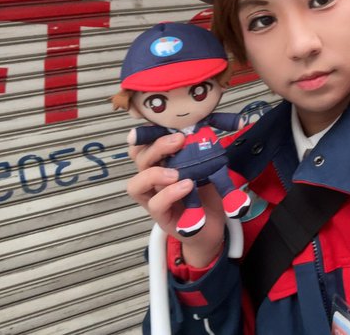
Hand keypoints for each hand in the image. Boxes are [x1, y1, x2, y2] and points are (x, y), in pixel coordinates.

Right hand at [126, 133, 225, 266]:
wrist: (213, 225)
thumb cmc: (207, 193)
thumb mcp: (207, 166)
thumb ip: (201, 151)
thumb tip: (204, 129)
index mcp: (160, 163)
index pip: (143, 144)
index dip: (147, 133)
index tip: (165, 123)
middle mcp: (152, 180)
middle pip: (138, 159)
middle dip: (155, 146)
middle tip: (178, 140)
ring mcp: (154, 199)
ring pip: (136, 185)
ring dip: (154, 174)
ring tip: (176, 173)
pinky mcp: (162, 218)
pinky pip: (156, 204)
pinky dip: (170, 193)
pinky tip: (186, 186)